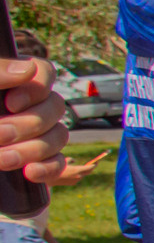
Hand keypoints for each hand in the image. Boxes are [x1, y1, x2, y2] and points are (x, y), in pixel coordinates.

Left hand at [0, 57, 69, 180]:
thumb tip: (28, 69)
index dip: (36, 88)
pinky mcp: (32, 163)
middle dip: (28, 125)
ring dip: (33, 149)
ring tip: (1, 159)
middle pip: (54, 107)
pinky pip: (56, 163)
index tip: (11, 104)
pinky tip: (29, 173)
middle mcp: (26, 105)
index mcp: (11, 83)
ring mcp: (32, 135)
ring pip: (58, 137)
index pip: (43, 72)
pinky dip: (47, 169)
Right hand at [54, 149, 110, 186]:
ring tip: (86, 166)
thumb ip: (71, 160)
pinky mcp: (72, 183)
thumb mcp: (63, 161)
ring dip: (84, 171)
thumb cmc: (55, 168)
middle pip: (88, 172)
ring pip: (83, 175)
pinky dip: (78, 174)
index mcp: (77, 170)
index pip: (90, 167)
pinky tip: (78, 171)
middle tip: (94, 163)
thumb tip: (74, 160)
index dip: (94, 164)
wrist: (48, 180)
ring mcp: (75, 181)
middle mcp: (78, 177)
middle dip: (91, 167)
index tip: (97, 161)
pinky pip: (78, 178)